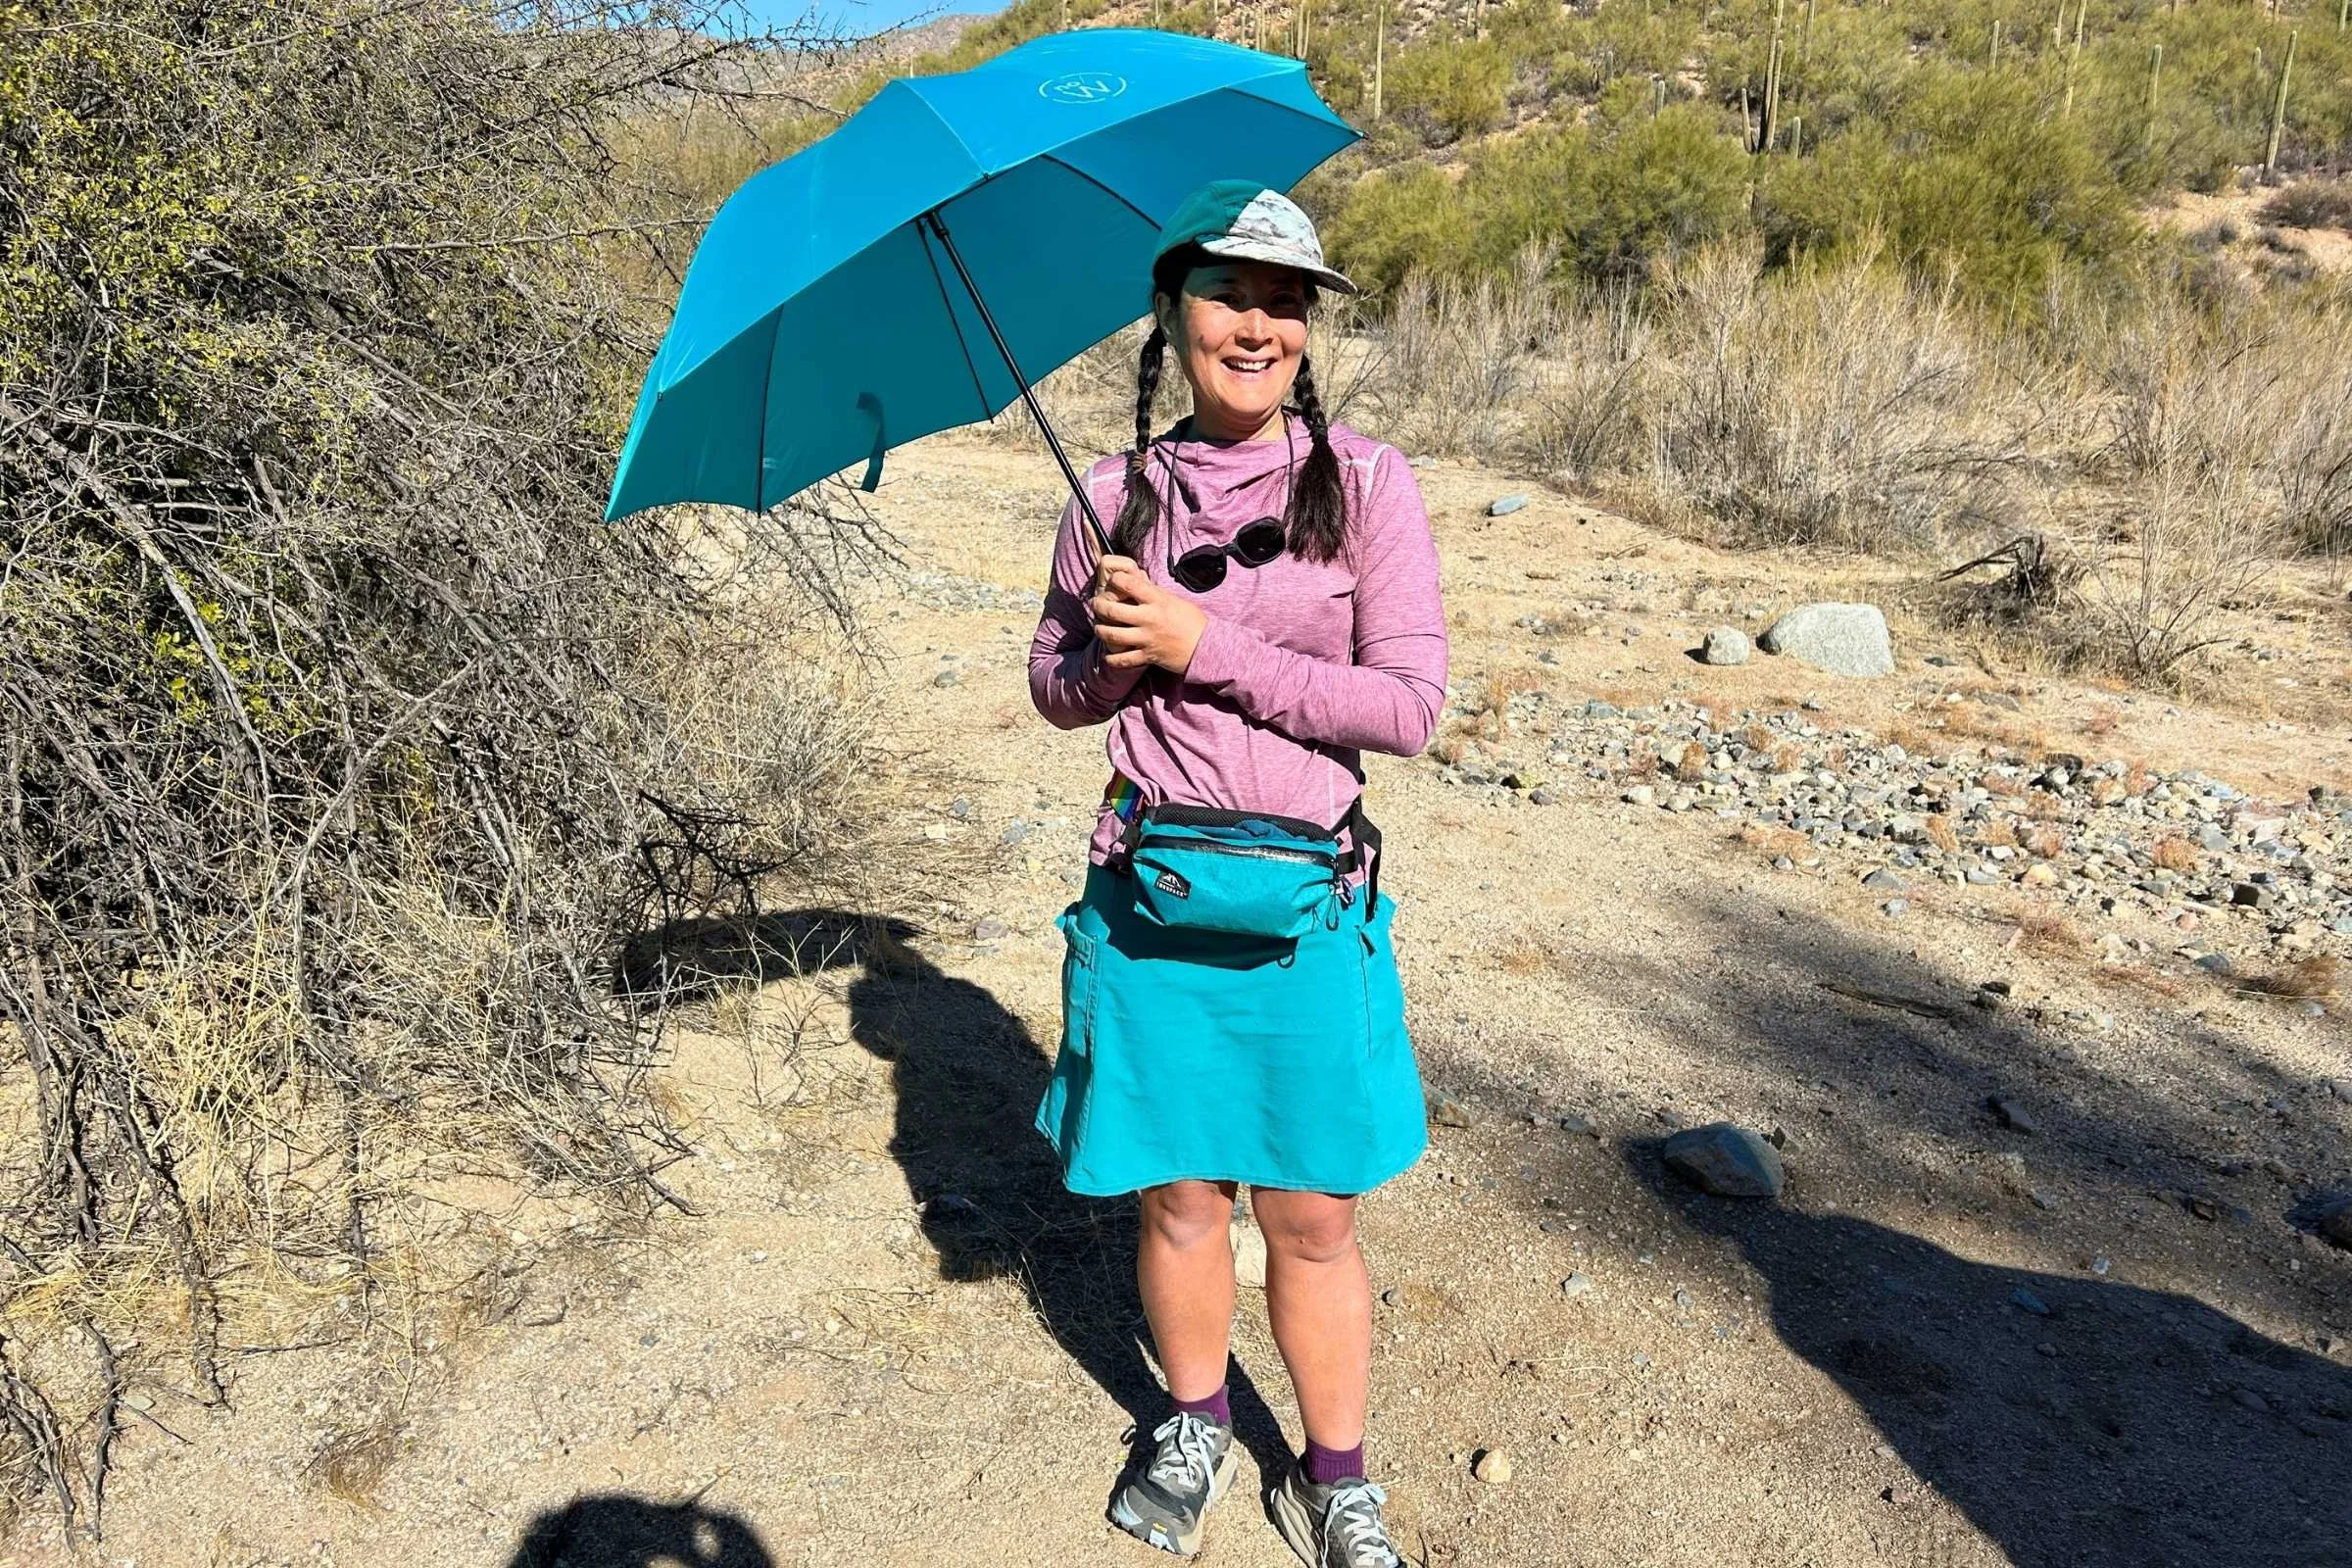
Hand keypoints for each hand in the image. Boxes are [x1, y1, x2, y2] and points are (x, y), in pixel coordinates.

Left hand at [1089, 557, 1207, 675]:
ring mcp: (1147, 638)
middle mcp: (1149, 618)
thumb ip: (1154, 593)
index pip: (1128, 583)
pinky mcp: (1147, 656)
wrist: (1206, 647)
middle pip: (1112, 610)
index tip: (1113, 581)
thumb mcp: (1174, 600)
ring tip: (1099, 628)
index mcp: (1157, 600)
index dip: (1116, 579)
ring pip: (1113, 635)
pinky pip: (1123, 660)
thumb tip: (1137, 583)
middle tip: (1096, 604)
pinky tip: (1109, 655)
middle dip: (1099, 606)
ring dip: (1101, 630)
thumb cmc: (1192, 621)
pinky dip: (1112, 658)